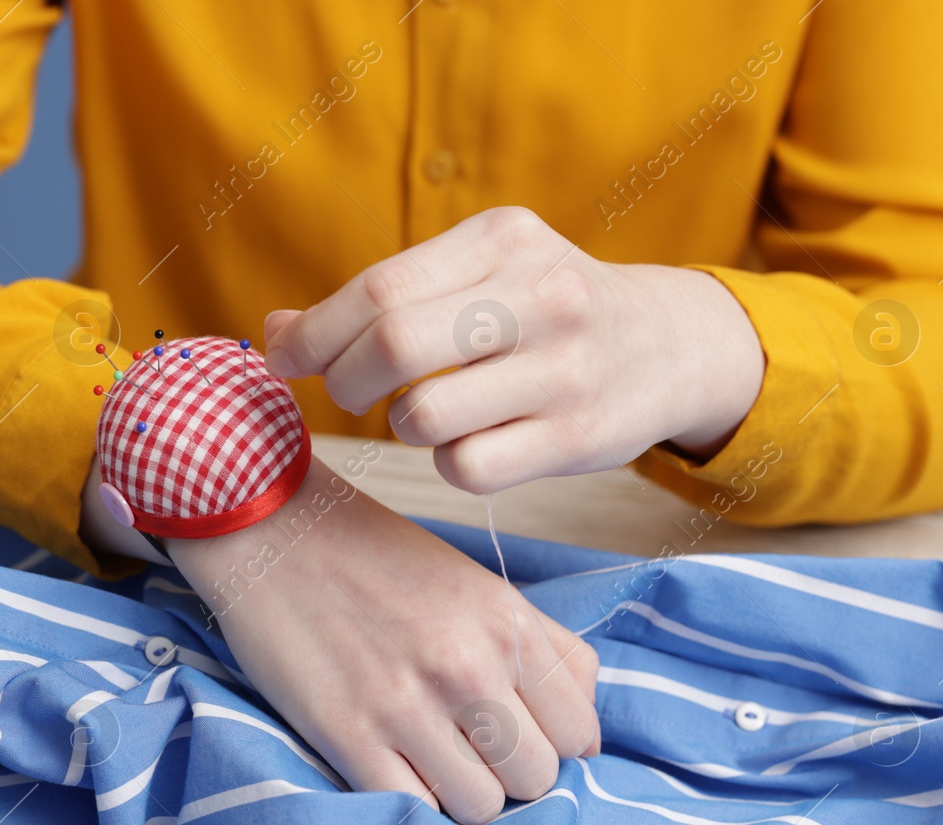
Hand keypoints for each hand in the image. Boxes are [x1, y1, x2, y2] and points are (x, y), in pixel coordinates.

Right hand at [165, 457, 598, 824]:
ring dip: (460, 795)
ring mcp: (409, 705)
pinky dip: (411, 802)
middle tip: (471, 751)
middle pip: (537, 777)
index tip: (523, 738)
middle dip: (509, 774)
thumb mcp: (477, 584)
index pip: (579, 730)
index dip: (556, 745)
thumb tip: (585, 737)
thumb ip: (544, 648)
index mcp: (507, 623)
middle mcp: (469, 665)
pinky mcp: (349, 736)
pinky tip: (392, 768)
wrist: (271, 530)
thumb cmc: (374, 559)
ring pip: (481, 807)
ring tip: (429, 760)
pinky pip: (414, 811)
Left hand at [261, 206, 764, 492]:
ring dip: (401, 424)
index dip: (313, 332)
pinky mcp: (577, 435)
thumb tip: (272, 331)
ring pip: (424, 415)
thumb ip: (381, 296)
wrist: (669, 346)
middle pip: (392, 345)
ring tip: (422, 414)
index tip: (284, 357)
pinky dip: (448, 462)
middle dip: (343, 380)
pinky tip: (469, 442)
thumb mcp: (479, 273)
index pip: (379, 289)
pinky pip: (468, 466)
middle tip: (347, 391)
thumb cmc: (544, 311)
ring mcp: (564, 368)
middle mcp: (540, 295)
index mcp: (503, 240)